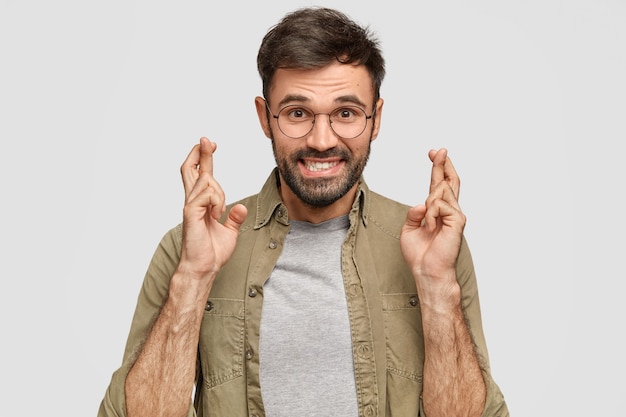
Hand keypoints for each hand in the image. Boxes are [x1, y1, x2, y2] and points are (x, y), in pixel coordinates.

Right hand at [178, 137, 246, 279]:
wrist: (204, 267)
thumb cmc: (212, 252)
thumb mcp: (230, 232)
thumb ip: (234, 218)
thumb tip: (241, 208)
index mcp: (201, 204)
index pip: (200, 176)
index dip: (204, 159)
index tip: (211, 145)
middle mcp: (193, 201)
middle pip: (191, 169)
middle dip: (200, 153)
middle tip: (206, 139)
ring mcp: (190, 205)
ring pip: (207, 180)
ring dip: (219, 192)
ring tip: (219, 212)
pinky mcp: (190, 211)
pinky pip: (207, 193)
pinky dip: (217, 201)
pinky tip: (216, 215)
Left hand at [400, 149, 464, 304]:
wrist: (427, 271)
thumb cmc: (420, 254)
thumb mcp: (409, 229)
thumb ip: (414, 212)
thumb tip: (422, 203)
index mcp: (437, 212)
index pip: (439, 184)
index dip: (438, 168)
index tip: (435, 153)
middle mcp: (449, 211)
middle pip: (449, 181)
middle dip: (443, 163)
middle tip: (439, 149)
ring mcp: (455, 215)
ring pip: (439, 191)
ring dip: (428, 205)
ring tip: (427, 225)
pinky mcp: (457, 220)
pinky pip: (438, 205)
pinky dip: (429, 214)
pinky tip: (430, 227)